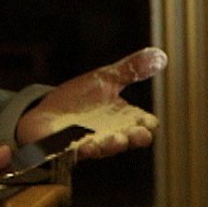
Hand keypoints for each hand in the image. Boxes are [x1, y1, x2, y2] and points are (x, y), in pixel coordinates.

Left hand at [15, 46, 166, 158]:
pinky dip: (81, 148)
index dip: (148, 125)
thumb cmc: (81, 99)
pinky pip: (76, 151)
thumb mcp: (106, 78)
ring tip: (116, 139)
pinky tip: (83, 144)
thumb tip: (159, 55)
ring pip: (105, 147)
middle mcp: (111, 133)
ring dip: (110, 145)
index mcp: (124, 118)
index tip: (149, 123)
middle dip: (134, 137)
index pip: (144, 124)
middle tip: (138, 134)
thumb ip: (131, 69)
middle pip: (130, 139)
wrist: (48, 113)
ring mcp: (91, 142)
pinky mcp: (68, 148)